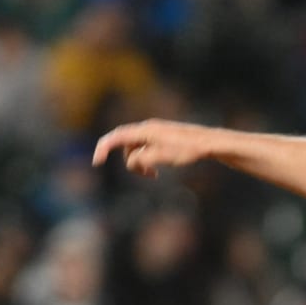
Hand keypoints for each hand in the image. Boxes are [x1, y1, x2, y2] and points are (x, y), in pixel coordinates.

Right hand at [92, 119, 210, 176]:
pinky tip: (157, 169)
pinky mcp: (162, 137)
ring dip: (140, 163)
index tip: (97, 162)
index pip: (117, 137)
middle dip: (131, 163)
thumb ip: (143, 158)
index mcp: (145, 131)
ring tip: (154, 175)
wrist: (208, 142)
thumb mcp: (163, 156)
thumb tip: (131, 161)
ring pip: (136, 148)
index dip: (103, 148)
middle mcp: (147, 128)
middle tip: (148, 176)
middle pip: (126, 145)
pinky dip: (147, 159)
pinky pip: (146, 148)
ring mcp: (154, 132)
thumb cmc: (188, 149)